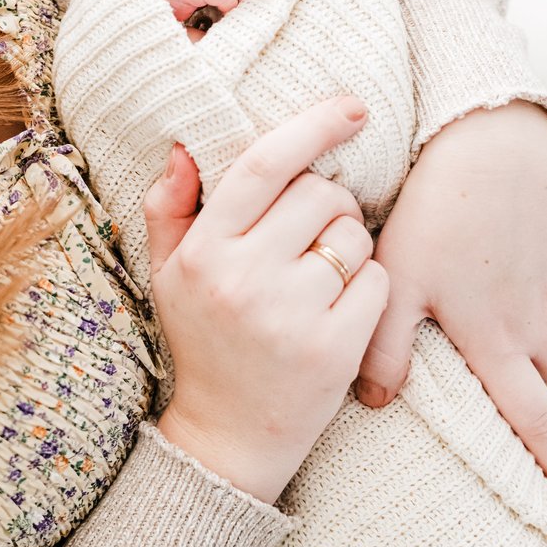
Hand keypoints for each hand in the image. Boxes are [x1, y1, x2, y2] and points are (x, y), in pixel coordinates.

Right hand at [144, 100, 388, 502]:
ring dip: (350, 246)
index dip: (313, 126)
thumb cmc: (204, 342)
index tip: (352, 108)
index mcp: (204, 251)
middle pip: (321, 194)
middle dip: (331, 202)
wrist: (228, 438)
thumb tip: (184, 147)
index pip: (265, 164)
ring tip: (323, 276)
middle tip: (317, 231)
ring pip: (354, 236)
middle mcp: (243, 279)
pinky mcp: (335, 349)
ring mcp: (290, 315)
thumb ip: (170, 208)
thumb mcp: (168, 275)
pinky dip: (370, 286)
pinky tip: (342, 307)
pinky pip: (378, 282)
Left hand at [356, 101, 546, 479]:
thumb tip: (376, 401)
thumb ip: (385, 342)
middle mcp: (535, 321)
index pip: (529, 414)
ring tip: (541, 372)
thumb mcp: (400, 277)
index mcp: (493, 337)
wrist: (492, 145)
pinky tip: (535, 304)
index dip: (545, 453)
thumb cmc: (436, 212)